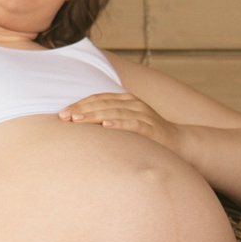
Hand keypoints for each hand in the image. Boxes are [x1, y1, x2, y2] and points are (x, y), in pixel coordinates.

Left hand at [59, 90, 182, 153]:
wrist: (179, 143)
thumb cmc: (147, 135)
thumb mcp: (126, 123)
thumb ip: (107, 120)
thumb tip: (78, 126)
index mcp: (125, 100)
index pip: (98, 99)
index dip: (80, 104)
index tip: (62, 114)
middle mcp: (134, 103)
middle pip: (103, 103)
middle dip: (82, 110)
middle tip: (64, 117)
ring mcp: (144, 114)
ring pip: (114, 112)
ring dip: (94, 115)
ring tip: (78, 120)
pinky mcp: (152, 128)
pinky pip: (133, 124)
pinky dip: (119, 124)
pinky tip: (106, 126)